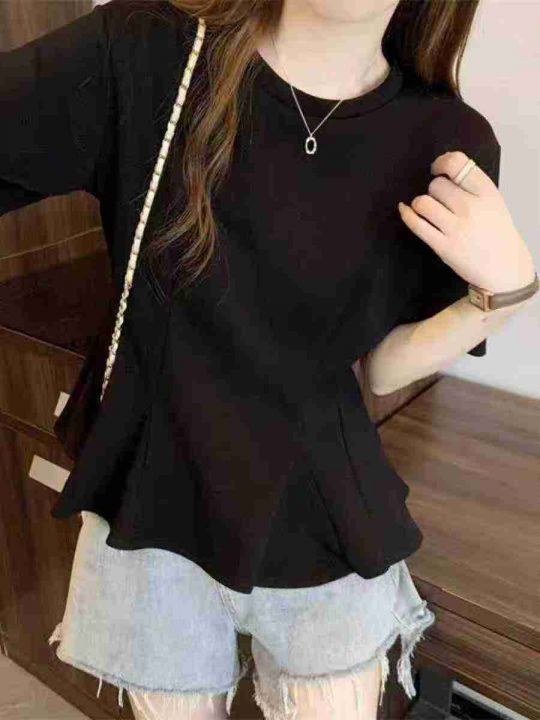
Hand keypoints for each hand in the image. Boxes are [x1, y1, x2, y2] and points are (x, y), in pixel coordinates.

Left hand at [397, 150, 535, 292]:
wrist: (503, 266)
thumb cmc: (494, 231)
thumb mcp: (493, 200)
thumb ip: (471, 183)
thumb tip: (442, 165)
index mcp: (486, 192)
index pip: (456, 163)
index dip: (441, 163)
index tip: (437, 169)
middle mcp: (471, 208)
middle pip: (436, 185)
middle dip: (434, 190)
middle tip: (441, 201)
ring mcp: (456, 228)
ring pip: (423, 202)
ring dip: (420, 203)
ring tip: (428, 210)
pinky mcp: (443, 246)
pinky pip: (416, 224)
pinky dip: (407, 214)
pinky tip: (406, 209)